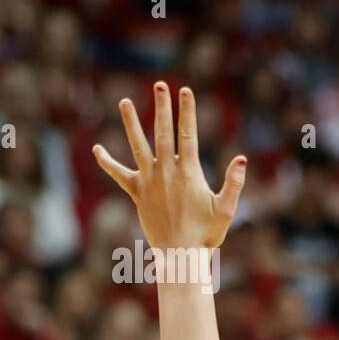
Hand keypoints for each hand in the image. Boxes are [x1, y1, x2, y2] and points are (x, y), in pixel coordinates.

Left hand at [93, 83, 245, 252]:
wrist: (179, 254)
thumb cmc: (206, 234)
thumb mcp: (225, 209)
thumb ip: (234, 183)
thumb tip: (241, 160)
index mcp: (189, 172)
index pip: (188, 135)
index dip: (187, 112)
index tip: (185, 91)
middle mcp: (166, 171)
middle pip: (163, 132)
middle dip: (162, 107)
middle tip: (160, 85)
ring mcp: (149, 180)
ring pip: (138, 145)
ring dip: (131, 122)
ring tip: (125, 102)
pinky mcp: (137, 193)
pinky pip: (119, 174)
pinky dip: (107, 162)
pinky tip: (97, 149)